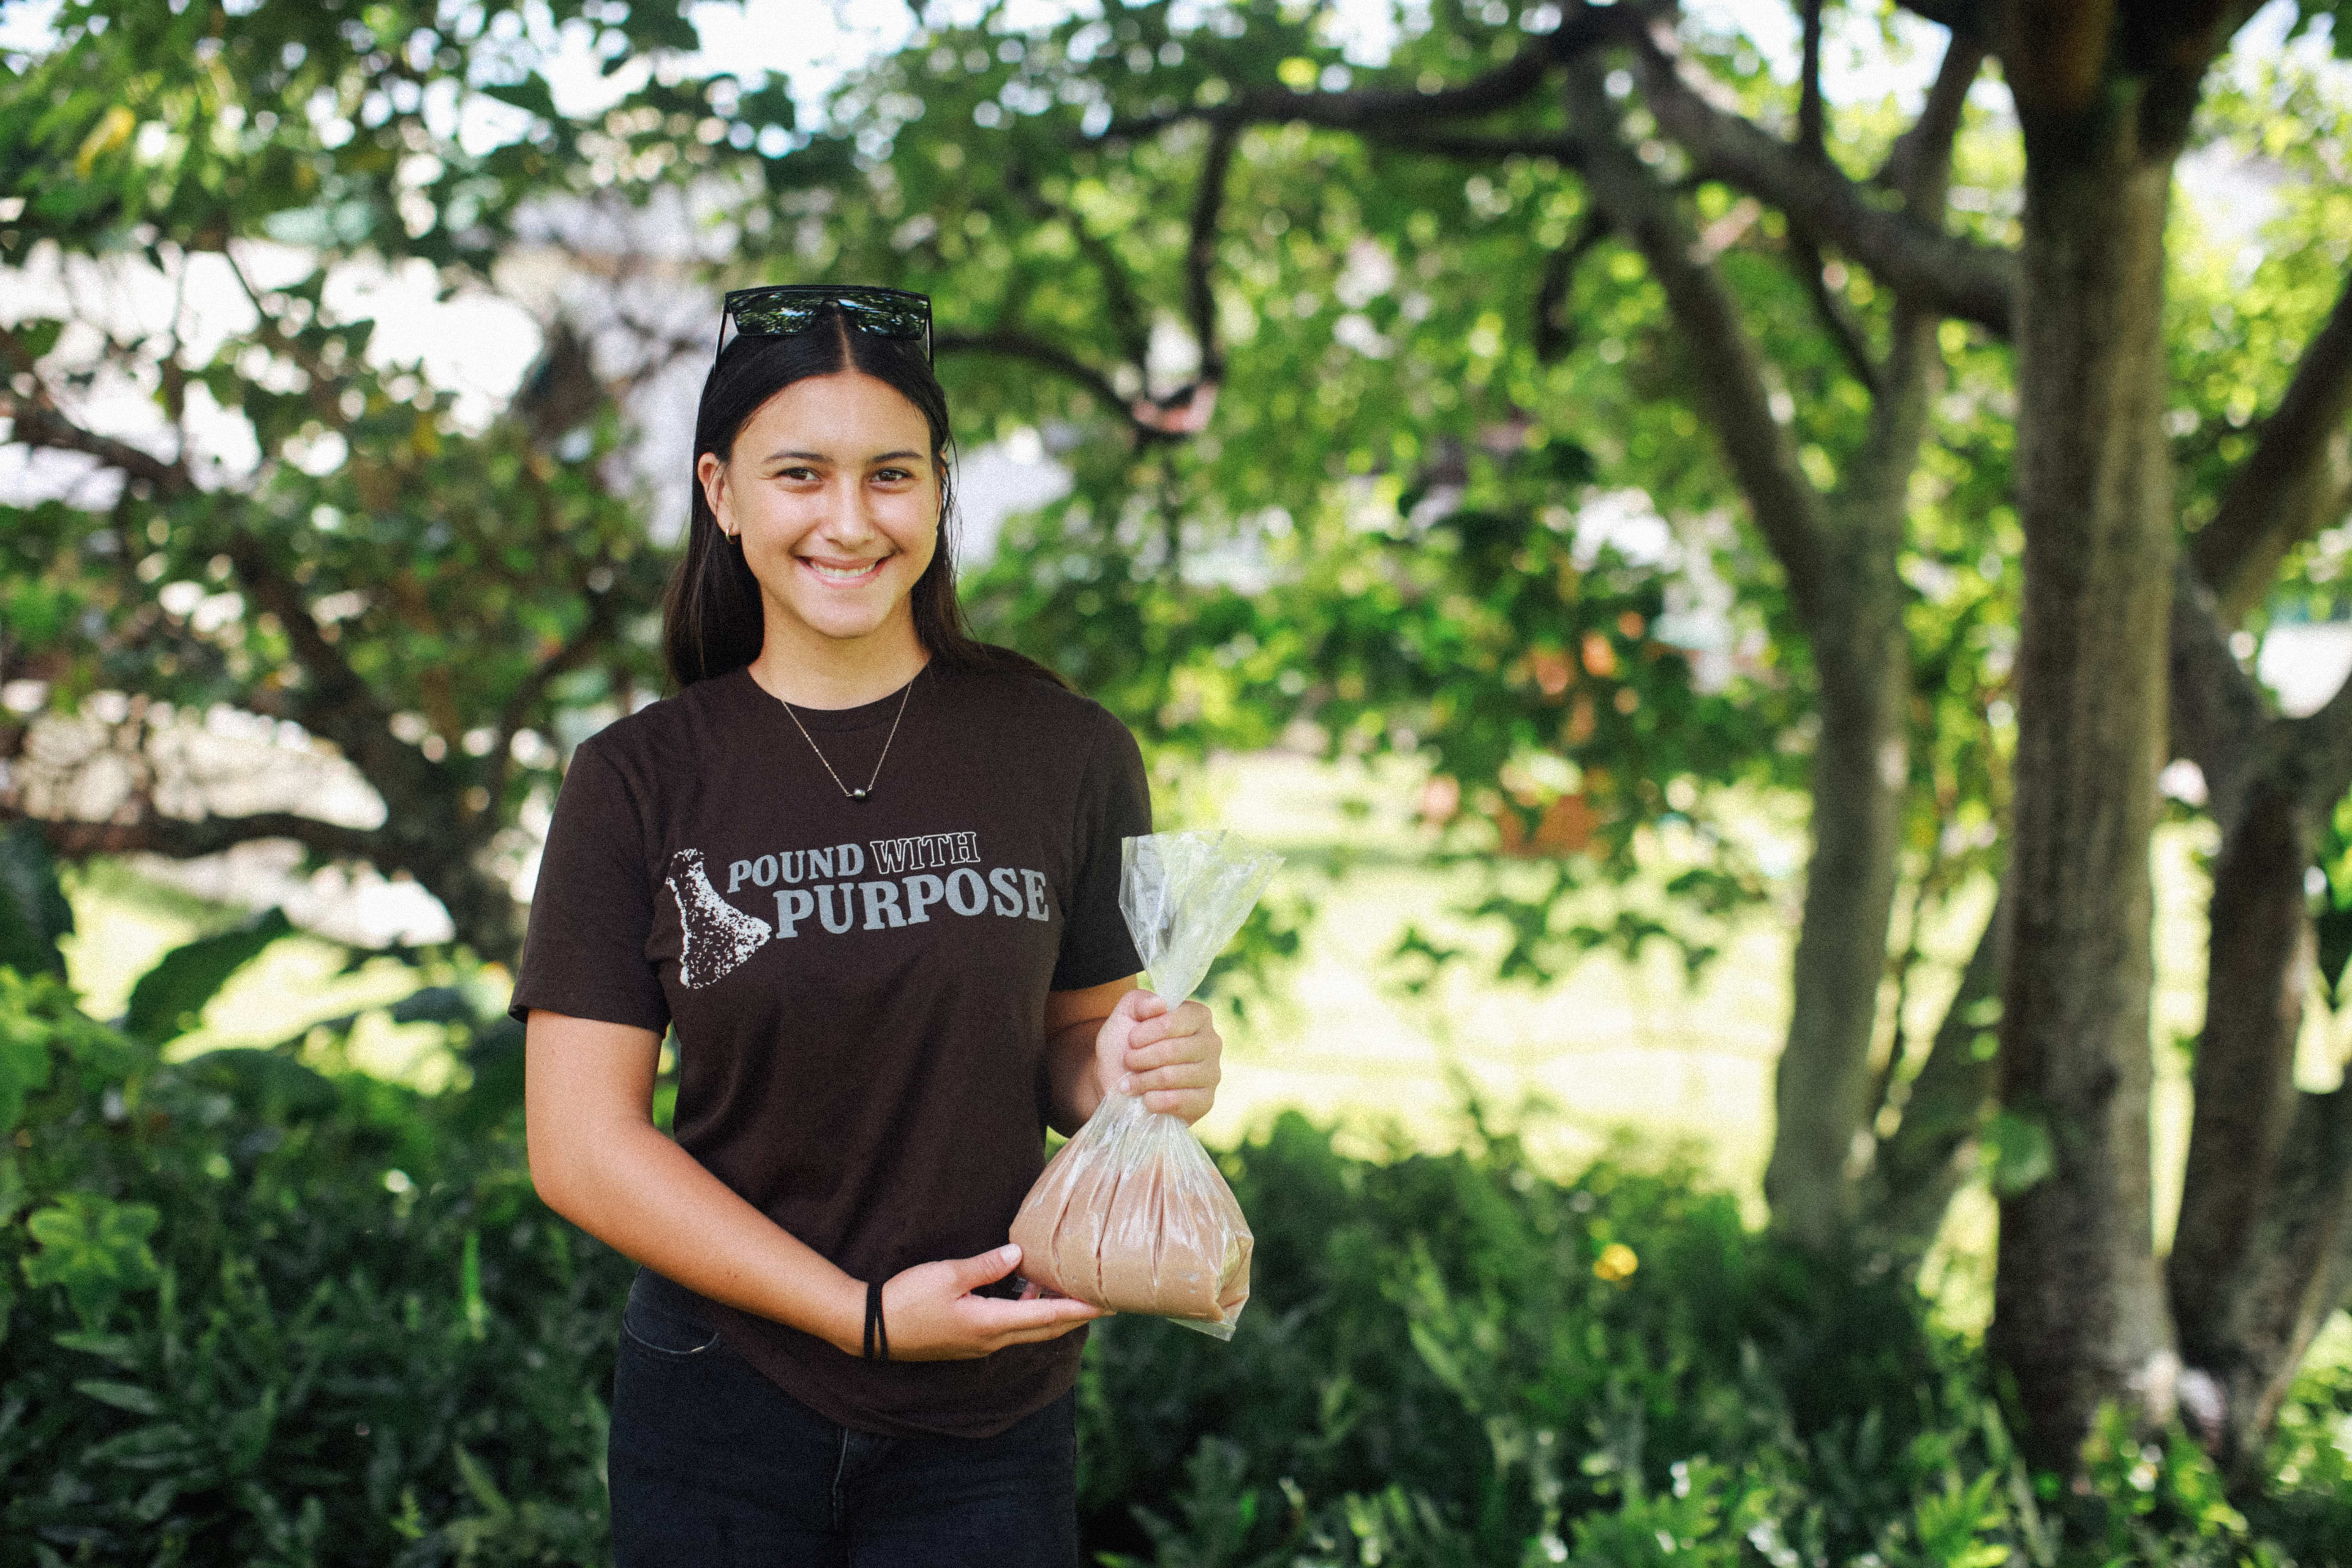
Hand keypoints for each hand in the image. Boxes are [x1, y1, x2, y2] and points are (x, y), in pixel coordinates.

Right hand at [875, 1244, 1104, 1361]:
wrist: (872, 1330)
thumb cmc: (907, 1299)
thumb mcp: (947, 1275)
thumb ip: (986, 1266)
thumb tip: (1019, 1254)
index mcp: (990, 1324)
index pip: (1046, 1317)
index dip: (1078, 1310)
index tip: (1107, 1305)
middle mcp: (991, 1340)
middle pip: (1044, 1328)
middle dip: (1075, 1315)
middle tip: (1103, 1301)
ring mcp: (979, 1344)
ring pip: (1027, 1329)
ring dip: (1051, 1313)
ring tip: (1069, 1289)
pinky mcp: (968, 1341)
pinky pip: (1009, 1328)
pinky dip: (1027, 1313)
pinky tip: (1027, 1293)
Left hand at [1094, 987, 1222, 1124]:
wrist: (1118, 1082)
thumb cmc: (1125, 1045)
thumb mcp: (1125, 1016)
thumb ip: (1139, 1002)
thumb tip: (1161, 1004)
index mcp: (1197, 1016)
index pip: (1173, 1021)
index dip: (1146, 1032)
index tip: (1131, 1040)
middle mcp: (1211, 1042)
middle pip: (1172, 1050)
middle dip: (1141, 1058)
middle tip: (1128, 1062)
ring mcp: (1211, 1073)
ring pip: (1172, 1076)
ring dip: (1143, 1081)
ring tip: (1130, 1083)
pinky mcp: (1206, 1101)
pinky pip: (1179, 1101)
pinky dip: (1154, 1101)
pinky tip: (1146, 1099)